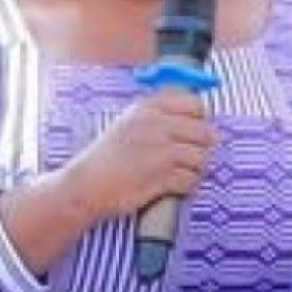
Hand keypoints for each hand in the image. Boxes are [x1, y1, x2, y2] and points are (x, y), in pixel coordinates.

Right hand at [55, 90, 217, 224]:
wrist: (86, 185)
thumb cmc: (107, 156)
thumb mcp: (128, 122)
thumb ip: (159, 115)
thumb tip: (197, 118)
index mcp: (148, 108)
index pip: (195, 105)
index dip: (200, 120)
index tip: (194, 132)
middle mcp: (156, 126)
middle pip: (204, 133)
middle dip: (203, 147)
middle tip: (192, 157)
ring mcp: (160, 152)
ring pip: (202, 158)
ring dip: (196, 169)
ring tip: (182, 173)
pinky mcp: (162, 178)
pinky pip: (192, 180)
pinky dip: (188, 186)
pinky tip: (176, 186)